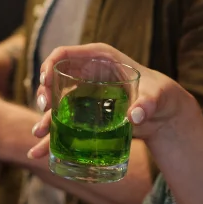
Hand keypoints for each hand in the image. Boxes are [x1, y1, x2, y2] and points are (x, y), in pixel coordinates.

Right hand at [27, 43, 191, 158]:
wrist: (164, 114)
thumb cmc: (161, 95)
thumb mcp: (157, 96)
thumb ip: (148, 103)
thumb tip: (136, 115)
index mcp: (100, 58)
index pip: (65, 54)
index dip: (50, 64)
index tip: (45, 81)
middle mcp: (87, 74)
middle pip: (55, 79)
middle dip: (43, 93)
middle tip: (44, 108)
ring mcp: (85, 94)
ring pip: (56, 103)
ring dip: (45, 117)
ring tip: (37, 133)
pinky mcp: (86, 113)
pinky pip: (65, 122)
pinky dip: (54, 135)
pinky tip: (41, 149)